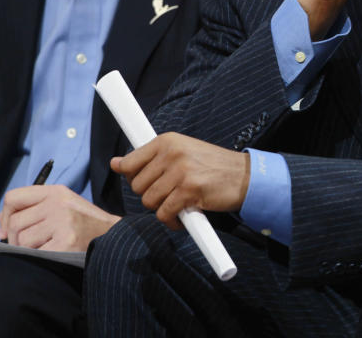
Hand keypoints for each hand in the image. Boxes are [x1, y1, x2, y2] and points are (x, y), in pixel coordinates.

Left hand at [0, 185, 120, 251]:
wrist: (113, 236)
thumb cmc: (83, 225)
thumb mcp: (62, 207)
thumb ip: (34, 210)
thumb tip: (1, 228)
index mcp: (56, 192)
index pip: (13, 198)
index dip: (4, 216)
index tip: (6, 229)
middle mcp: (58, 203)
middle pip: (14, 223)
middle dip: (16, 239)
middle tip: (31, 245)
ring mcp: (63, 222)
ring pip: (22, 240)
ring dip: (29, 250)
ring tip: (47, 248)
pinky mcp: (66, 241)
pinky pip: (35, 254)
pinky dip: (40, 258)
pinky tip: (54, 255)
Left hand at [111, 132, 249, 229]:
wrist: (246, 177)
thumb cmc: (214, 166)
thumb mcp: (182, 152)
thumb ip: (150, 158)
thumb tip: (115, 163)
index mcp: (168, 140)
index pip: (130, 161)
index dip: (133, 177)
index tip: (144, 181)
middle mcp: (172, 153)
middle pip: (138, 185)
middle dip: (151, 195)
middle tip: (170, 194)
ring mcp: (180, 171)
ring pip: (149, 201)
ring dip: (163, 208)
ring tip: (179, 204)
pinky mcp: (189, 191)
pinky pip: (164, 213)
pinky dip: (172, 221)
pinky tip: (183, 216)